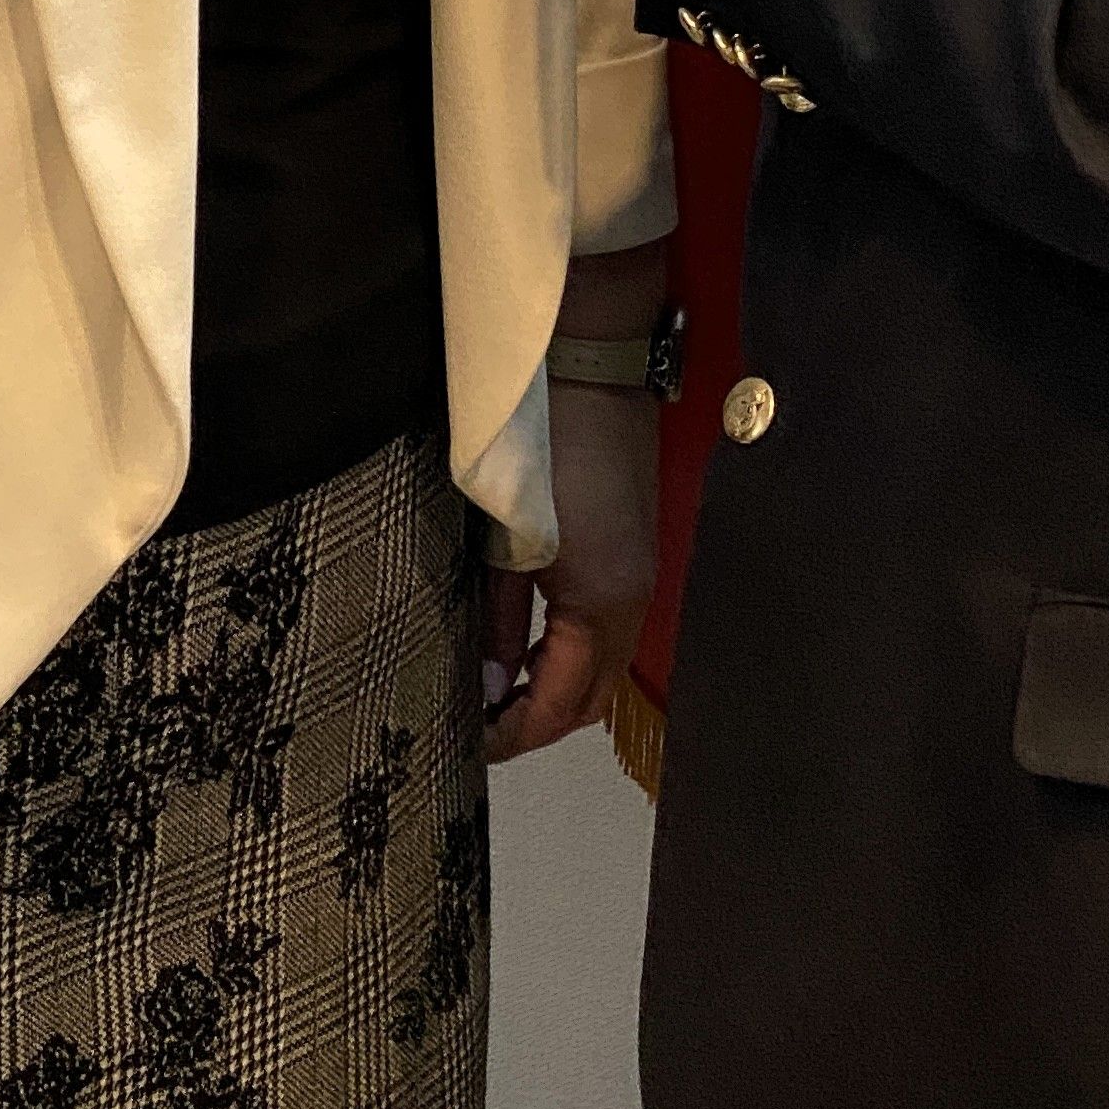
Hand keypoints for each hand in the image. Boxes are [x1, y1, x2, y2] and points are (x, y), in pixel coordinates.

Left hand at [483, 380, 659, 761]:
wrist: (592, 367)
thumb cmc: (541, 448)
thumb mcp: (505, 541)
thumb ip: (500, 619)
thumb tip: (490, 682)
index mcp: (602, 607)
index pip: (562, 705)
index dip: (515, 733)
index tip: (468, 742)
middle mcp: (632, 607)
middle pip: (591, 700)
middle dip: (538, 723)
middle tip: (481, 725)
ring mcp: (640, 581)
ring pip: (602, 670)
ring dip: (556, 691)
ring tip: (499, 693)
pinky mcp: (635, 558)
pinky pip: (607, 635)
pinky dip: (570, 657)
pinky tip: (529, 649)